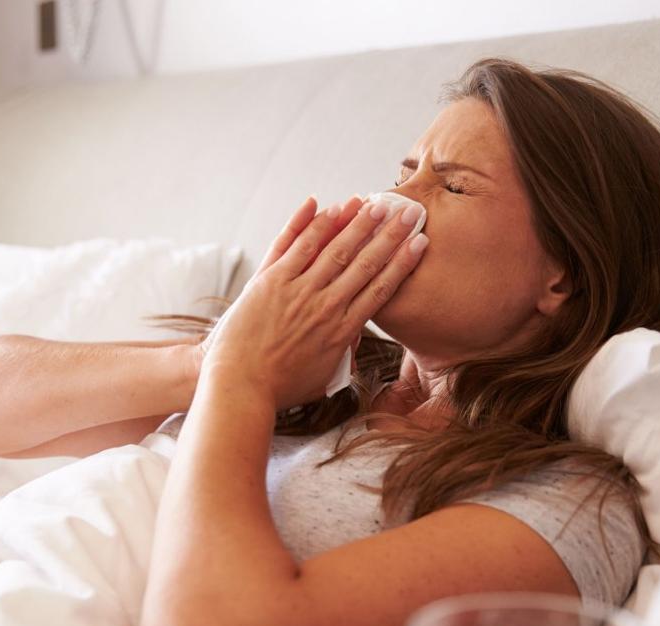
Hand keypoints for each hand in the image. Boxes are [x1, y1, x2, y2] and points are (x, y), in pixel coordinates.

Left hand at [199, 194, 428, 408]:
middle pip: (365, 262)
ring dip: (356, 223)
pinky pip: (295, 247)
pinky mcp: (270, 282)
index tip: (419, 242)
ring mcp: (297, 292)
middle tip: (408, 211)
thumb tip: (355, 341)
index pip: (380, 288)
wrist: (240, 387)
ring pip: (334, 249)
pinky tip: (327, 207)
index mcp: (342, 331)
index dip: (402, 262)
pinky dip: (312, 225)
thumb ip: (342, 356)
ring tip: (374, 202)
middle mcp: (325, 307)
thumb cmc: (280, 388)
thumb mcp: (323, 378)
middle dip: (390, 234)